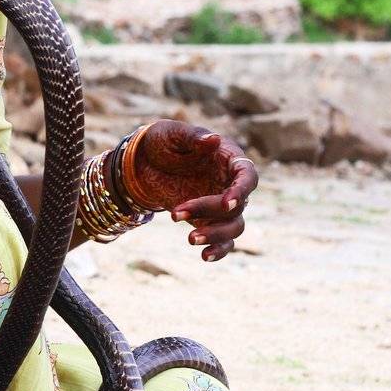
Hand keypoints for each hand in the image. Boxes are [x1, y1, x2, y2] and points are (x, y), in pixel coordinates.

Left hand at [125, 120, 256, 261]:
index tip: (227, 203)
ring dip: (215, 235)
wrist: (143, 163)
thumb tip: (213, 139)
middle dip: (208, 212)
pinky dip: (218, 250)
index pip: (247, 176)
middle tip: (175, 213)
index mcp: (228, 158)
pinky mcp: (209, 221)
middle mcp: (230, 183)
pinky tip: (204, 256)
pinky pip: (223, 241)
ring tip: (190, 238)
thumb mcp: (171, 134)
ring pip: (233, 226)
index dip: (241, 190)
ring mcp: (221, 204)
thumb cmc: (162, 142)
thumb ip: (192, 136)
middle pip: (236, 205)